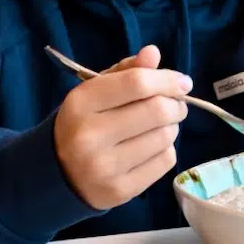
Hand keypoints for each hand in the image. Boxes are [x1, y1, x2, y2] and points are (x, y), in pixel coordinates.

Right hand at [55, 45, 191, 209]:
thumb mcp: (96, 92)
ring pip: (165, 137)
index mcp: (81, 103)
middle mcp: (89, 136)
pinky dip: (166, 150)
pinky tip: (150, 148)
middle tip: (175, 104)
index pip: (137, 83)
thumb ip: (126, 71)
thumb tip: (152, 53)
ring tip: (158, 126)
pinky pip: (166, 161)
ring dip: (171, 128)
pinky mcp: (121, 191)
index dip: (167, 80)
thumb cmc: (84, 123)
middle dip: (175, 104)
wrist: (60, 174)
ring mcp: (105, 167)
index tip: (183, 82)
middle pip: (157, 111)